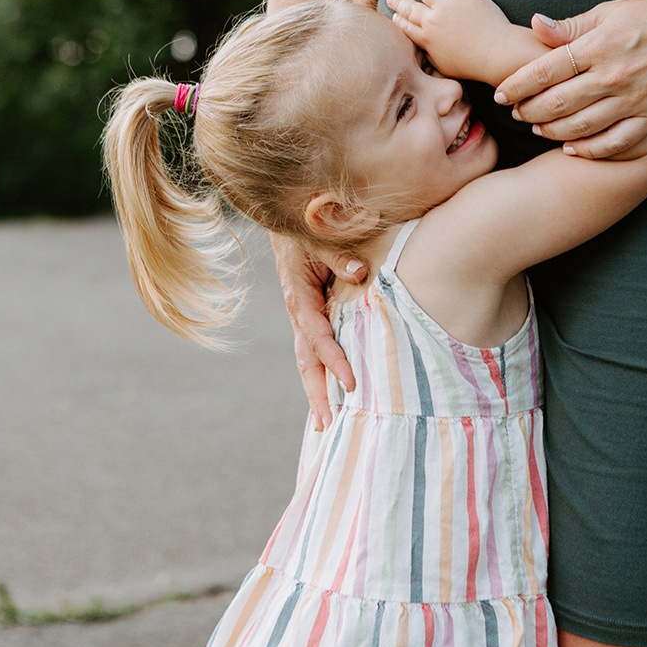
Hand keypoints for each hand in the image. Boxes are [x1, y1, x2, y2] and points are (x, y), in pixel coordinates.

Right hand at [271, 235, 360, 428]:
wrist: (286, 221)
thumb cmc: (305, 228)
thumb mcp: (319, 237)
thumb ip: (338, 255)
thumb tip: (360, 273)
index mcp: (299, 296)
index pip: (317, 337)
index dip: (334, 361)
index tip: (352, 383)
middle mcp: (297, 313)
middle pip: (305, 361)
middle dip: (316, 394)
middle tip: (328, 425)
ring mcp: (301, 318)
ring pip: (307, 361)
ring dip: (316, 393)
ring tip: (325, 425)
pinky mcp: (308, 318)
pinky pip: (313, 352)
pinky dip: (320, 376)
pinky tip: (329, 396)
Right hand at [386, 0, 510, 80]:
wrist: (494, 53)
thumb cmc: (473, 65)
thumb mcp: (445, 67)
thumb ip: (431, 57)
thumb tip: (423, 55)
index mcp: (427, 39)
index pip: (407, 26)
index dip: (399, 19)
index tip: (394, 15)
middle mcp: (432, 20)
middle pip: (410, 7)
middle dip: (398, 1)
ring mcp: (447, 5)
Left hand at [494, 0, 646, 157]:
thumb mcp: (608, 11)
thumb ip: (569, 26)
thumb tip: (534, 24)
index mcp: (599, 45)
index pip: (545, 71)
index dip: (516, 85)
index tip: (500, 93)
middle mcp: (615, 76)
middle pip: (557, 103)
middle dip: (528, 111)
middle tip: (514, 111)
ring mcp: (635, 99)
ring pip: (580, 127)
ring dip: (551, 131)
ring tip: (536, 128)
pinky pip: (615, 143)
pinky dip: (589, 149)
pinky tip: (569, 147)